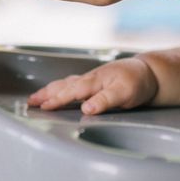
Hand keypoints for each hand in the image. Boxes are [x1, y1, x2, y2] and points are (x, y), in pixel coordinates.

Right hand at [27, 58, 157, 113]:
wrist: (149, 72)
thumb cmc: (137, 82)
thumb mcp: (125, 93)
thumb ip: (105, 100)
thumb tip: (86, 108)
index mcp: (95, 81)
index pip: (72, 92)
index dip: (58, 100)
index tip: (43, 107)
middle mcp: (90, 78)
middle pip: (64, 86)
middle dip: (46, 94)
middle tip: (30, 102)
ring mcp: (91, 79)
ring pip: (66, 84)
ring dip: (50, 90)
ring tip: (36, 97)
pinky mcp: (94, 81)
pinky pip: (72, 84)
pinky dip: (60, 87)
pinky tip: (57, 90)